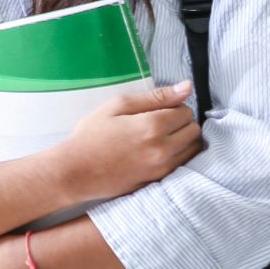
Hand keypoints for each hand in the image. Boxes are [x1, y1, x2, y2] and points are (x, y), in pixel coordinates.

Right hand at [45, 81, 202, 203]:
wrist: (76, 171)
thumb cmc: (92, 135)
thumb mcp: (118, 105)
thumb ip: (156, 96)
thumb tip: (187, 87)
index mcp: (154, 125)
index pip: (186, 110)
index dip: (174, 106)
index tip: (158, 109)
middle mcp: (163, 148)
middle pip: (194, 130)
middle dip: (182, 123)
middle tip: (159, 122)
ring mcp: (162, 167)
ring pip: (193, 149)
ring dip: (183, 140)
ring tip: (160, 138)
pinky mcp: (159, 181)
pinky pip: (183, 165)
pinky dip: (178, 155)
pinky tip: (158, 152)